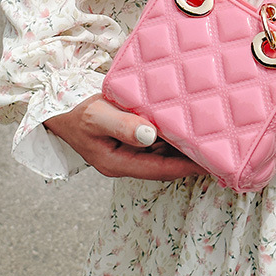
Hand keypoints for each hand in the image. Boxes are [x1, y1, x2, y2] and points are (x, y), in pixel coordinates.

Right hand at [43, 93, 204, 181]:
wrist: (55, 106)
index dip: (188, 167)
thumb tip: (150, 135)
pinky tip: (184, 123)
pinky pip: (153, 141)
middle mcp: (125, 162)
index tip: (213, 162)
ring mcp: (125, 152)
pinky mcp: (126, 139)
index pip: (161, 170)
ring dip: (182, 146)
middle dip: (190, 159)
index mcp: (118, 164)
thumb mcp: (97, 116)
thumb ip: (123, 125)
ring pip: (161, 153)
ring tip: (210, 136)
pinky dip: (170, 134)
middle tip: (220, 149)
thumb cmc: (75, 111)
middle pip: (164, 165)